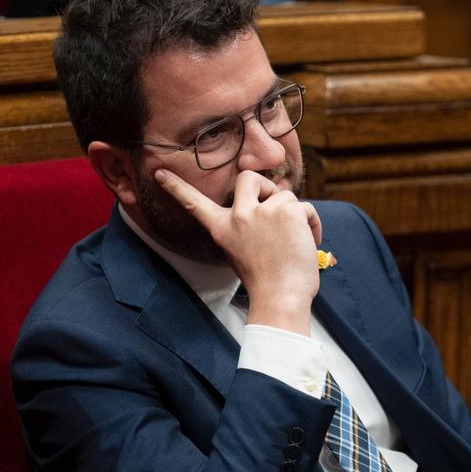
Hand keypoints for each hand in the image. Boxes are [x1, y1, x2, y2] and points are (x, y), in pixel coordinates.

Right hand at [155, 169, 321, 335]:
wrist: (281, 298)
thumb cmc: (266, 281)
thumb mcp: (242, 251)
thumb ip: (247, 226)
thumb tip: (270, 203)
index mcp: (222, 229)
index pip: (194, 204)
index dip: (176, 188)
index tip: (159, 174)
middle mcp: (238, 215)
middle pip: (248, 177)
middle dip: (265, 185)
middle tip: (274, 206)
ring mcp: (262, 211)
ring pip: (285, 196)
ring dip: (294, 215)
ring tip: (294, 242)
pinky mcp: (287, 211)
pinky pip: (305, 208)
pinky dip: (311, 224)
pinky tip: (308, 242)